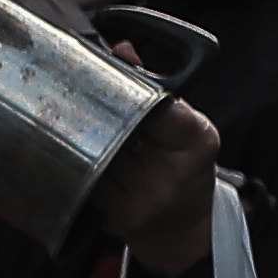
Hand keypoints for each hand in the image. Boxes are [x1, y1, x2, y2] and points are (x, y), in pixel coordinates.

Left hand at [91, 97, 225, 277]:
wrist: (183, 228)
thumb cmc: (186, 170)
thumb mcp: (188, 125)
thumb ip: (157, 90)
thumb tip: (122, 50)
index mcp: (196, 141)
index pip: (153, 103)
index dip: (127, 91)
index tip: (109, 81)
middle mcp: (172, 172)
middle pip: (117, 127)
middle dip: (99, 113)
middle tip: (84, 100)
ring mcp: (143, 197)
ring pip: (96, 152)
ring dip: (85, 139)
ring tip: (90, 134)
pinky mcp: (118, 215)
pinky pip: (86, 177)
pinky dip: (81, 164)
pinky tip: (87, 162)